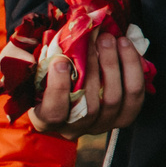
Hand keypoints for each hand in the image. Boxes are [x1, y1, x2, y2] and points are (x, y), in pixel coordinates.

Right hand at [28, 30, 147, 136]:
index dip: (58, 88)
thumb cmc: (47, 76)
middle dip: (93, 66)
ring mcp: (102, 125)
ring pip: (113, 99)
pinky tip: (126, 47)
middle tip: (95, 37)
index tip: (60, 61)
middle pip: (89, 104)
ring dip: (114, 64)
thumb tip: (35, 46)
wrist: (73, 85)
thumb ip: (30, 61)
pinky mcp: (124, 116)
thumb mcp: (33, 70)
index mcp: (48, 120)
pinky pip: (135, 95)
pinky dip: (133, 69)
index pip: (54, 113)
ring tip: (110, 38)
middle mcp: (76, 128)